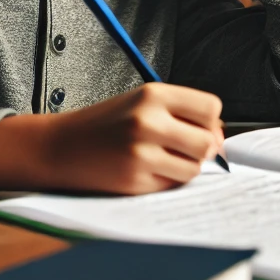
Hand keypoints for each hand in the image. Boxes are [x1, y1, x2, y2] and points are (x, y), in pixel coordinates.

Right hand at [0, 82, 224, 194]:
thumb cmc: (106, 123)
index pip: (210, 108)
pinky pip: (172, 185)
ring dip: (186, 167)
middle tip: (185, 148)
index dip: (210, 121)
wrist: (61, 147)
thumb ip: (180, 112)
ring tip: (164, 159)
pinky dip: (167, 180)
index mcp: (153, 94)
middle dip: (203, 148)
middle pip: (207, 141)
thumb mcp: (141, 102)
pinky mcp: (135, 181)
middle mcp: (148, 121)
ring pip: (194, 167)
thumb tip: (219, 137)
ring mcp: (141, 153)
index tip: (201, 127)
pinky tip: (147, 171)